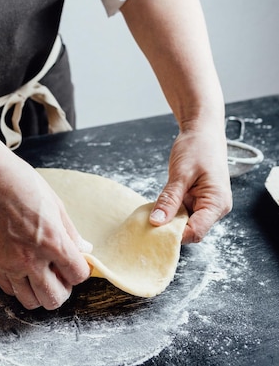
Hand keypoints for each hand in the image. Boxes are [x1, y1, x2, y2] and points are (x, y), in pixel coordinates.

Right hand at [0, 150, 91, 310]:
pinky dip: (19, 285)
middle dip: (62, 289)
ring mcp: (8, 264)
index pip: (77, 276)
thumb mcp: (56, 205)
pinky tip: (22, 267)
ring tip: (40, 274)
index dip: (79, 271)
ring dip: (39, 292)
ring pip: (30, 302)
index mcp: (52, 242)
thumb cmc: (23, 185)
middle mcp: (30, 259)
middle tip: (59, 274)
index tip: (74, 262)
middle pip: (54, 299)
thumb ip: (71, 233)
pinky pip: (10, 290)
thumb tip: (84, 250)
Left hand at [149, 124, 231, 242]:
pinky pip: (183, 212)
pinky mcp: (197, 200)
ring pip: (185, 222)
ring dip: (169, 219)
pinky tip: (159, 207)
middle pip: (191, 230)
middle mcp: (215, 208)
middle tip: (149, 223)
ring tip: (153, 213)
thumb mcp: (181, 173)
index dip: (175, 234)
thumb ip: (169, 199)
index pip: (196, 231)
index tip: (154, 231)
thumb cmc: (198, 147)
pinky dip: (171, 211)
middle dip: (170, 228)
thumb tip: (157, 221)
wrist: (203, 131)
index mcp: (217, 203)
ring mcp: (206, 204)